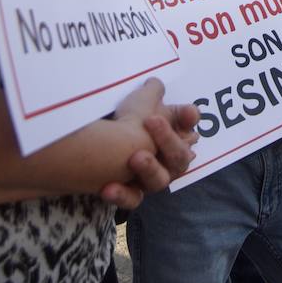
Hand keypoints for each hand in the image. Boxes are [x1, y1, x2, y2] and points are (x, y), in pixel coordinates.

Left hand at [100, 79, 199, 208]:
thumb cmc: (123, 123)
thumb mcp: (139, 103)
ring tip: (135, 157)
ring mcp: (150, 180)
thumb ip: (151, 91)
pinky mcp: (130, 196)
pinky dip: (122, 194)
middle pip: (180, 157)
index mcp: (174, 138)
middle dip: (168, 140)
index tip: (187, 112)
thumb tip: (155, 82)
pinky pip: (132, 200)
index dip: (188, 120)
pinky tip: (109, 186)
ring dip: (150, 168)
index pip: (189, 129)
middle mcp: (167, 163)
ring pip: (160, 181)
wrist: (92, 149)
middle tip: (152, 121)